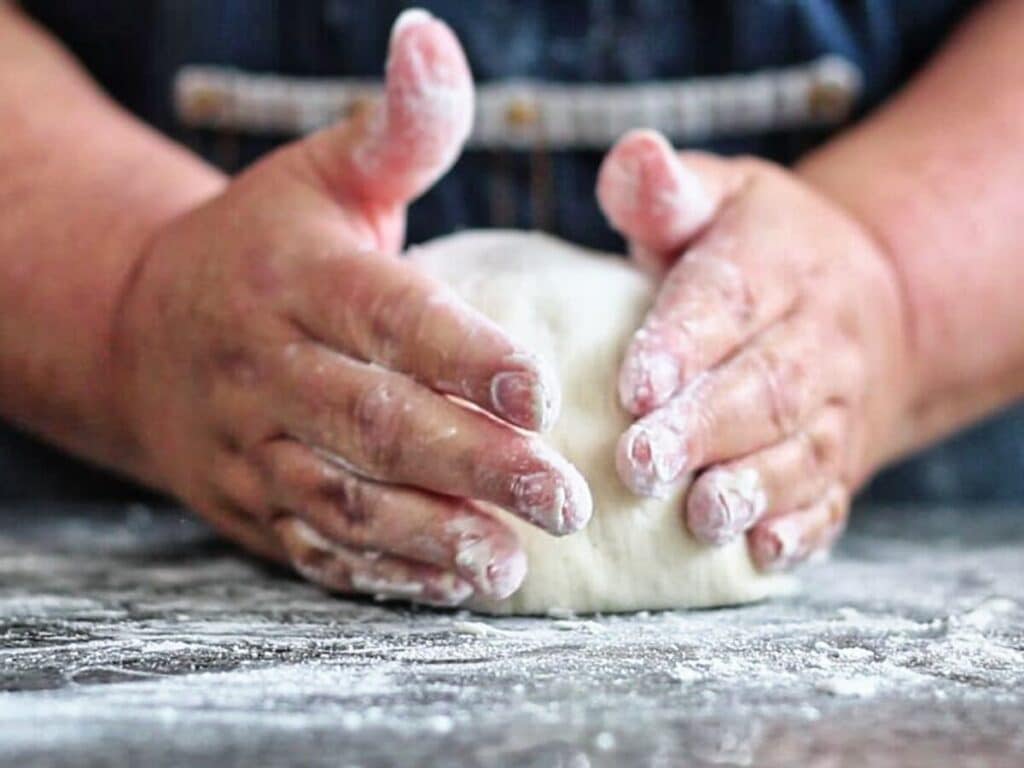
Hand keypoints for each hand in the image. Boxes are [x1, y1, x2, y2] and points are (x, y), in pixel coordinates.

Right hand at [111, 11, 590, 606]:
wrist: (142, 328)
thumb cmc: (264, 244)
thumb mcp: (322, 174)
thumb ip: (397, 128)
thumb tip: (433, 35)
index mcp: (300, 278)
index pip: (389, 318)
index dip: (463, 357)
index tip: (543, 392)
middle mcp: (272, 366)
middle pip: (377, 423)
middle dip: (475, 466)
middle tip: (568, 500)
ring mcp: (255, 444)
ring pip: (343, 499)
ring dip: (430, 536)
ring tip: (512, 564)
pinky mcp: (251, 501)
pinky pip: (313, 545)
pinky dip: (381, 570)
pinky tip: (449, 586)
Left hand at [597, 130, 911, 570]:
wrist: (867, 296)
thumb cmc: (758, 248)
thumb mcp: (719, 199)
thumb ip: (666, 190)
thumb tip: (633, 154)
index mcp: (776, 263)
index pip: (728, 299)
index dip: (683, 342)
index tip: (634, 383)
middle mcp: (816, 338)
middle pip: (764, 386)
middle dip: (703, 428)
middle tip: (640, 464)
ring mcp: (837, 405)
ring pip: (802, 448)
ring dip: (752, 486)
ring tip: (701, 514)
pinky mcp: (844, 459)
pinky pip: (833, 496)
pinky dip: (803, 527)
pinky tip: (766, 551)